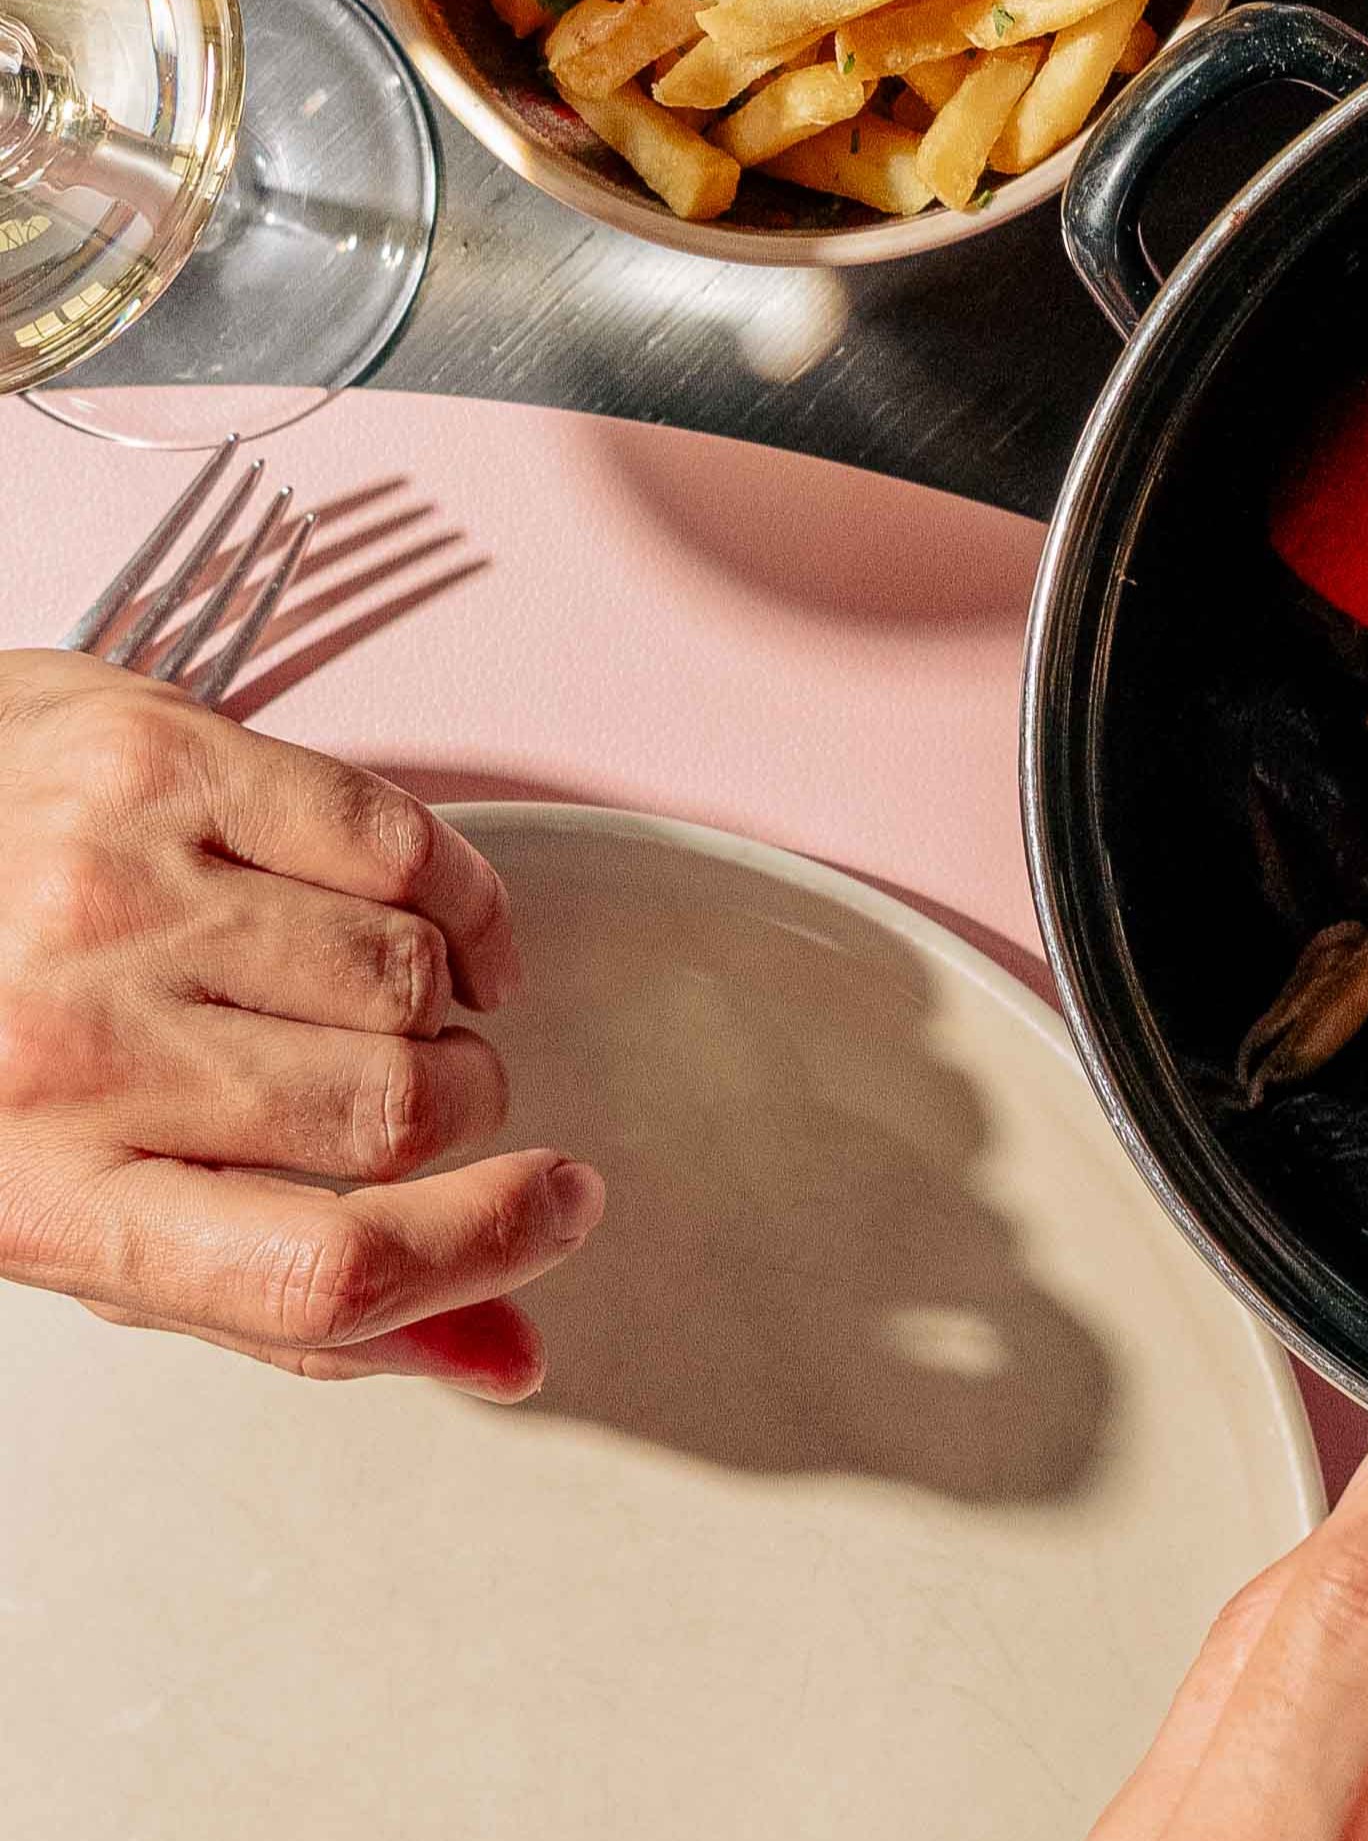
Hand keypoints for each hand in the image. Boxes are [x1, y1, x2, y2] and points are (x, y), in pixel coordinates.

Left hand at [0, 650, 601, 1398]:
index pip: (316, 1273)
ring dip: (444, 997)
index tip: (561, 1209)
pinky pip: (406, 845)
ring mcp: (112, 895)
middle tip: (425, 1089)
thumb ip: (301, 1301)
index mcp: (42, 1204)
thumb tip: (506, 1357)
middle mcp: (66, 1050)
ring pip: (415, 973)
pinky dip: (455, 895)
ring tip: (384, 998)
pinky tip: (426, 918)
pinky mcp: (165, 764)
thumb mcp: (101, 1218)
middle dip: (461, 1103)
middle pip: (398, 1108)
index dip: (480, 1250)